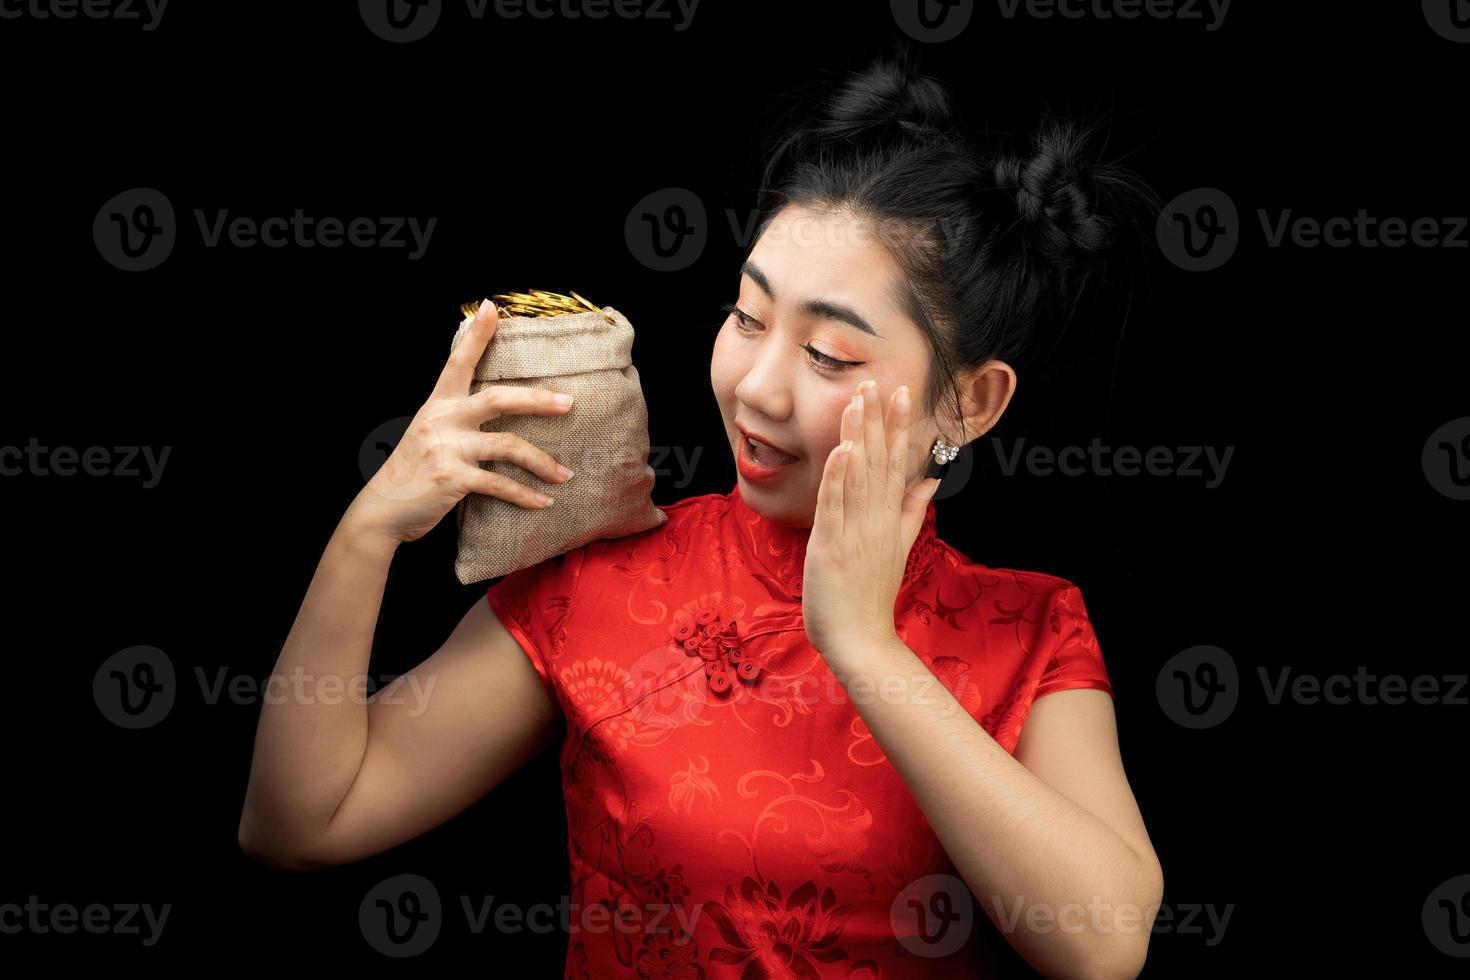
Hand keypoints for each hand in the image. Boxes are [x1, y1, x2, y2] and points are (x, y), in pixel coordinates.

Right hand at [344, 299, 577, 544]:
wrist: (382, 511)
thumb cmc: (411, 474)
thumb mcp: (427, 436)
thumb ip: (454, 421)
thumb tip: (494, 412)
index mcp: (437, 405)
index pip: (458, 362)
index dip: (476, 334)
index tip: (492, 307)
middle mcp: (442, 420)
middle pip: (498, 399)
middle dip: (538, 400)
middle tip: (569, 403)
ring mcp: (447, 449)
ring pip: (507, 445)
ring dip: (541, 462)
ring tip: (565, 474)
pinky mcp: (453, 478)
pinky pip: (500, 484)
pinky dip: (525, 496)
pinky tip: (543, 502)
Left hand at [802, 378, 940, 659]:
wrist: (861, 641)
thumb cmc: (871, 597)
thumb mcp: (899, 549)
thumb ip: (912, 511)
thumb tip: (929, 480)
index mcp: (891, 519)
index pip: (897, 464)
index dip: (899, 428)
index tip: (901, 394)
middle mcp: (877, 520)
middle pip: (879, 462)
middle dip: (878, 421)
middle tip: (877, 382)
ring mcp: (855, 532)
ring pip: (858, 477)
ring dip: (858, 438)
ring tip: (858, 403)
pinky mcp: (832, 546)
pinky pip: (835, 506)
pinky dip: (838, 478)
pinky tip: (841, 451)